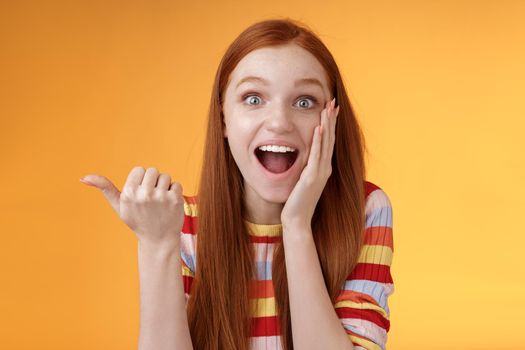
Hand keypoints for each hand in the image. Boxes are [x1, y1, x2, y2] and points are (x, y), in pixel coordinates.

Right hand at [79, 166, 184, 246]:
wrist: (158, 240)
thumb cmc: (138, 221)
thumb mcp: (119, 206)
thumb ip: (104, 188)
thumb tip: (83, 177)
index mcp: (128, 193)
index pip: (139, 169)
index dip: (141, 181)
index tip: (140, 194)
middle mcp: (144, 194)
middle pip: (152, 170)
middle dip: (153, 182)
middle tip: (151, 199)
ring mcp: (160, 197)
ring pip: (165, 176)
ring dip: (164, 187)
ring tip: (160, 202)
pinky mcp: (175, 199)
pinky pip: (177, 184)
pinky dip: (175, 193)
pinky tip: (170, 205)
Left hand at [281, 97, 339, 228]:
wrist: (297, 220)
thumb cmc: (297, 202)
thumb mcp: (303, 181)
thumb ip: (305, 169)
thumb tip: (302, 158)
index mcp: (323, 168)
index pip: (328, 142)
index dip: (330, 125)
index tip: (331, 110)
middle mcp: (324, 168)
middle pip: (330, 139)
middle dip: (331, 119)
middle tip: (333, 102)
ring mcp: (319, 172)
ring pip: (325, 144)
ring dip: (327, 124)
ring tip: (328, 108)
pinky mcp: (311, 177)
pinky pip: (316, 155)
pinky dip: (318, 141)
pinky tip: (319, 128)